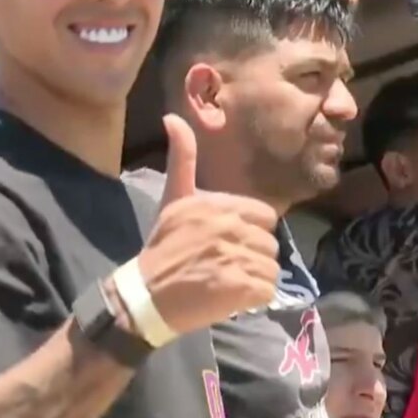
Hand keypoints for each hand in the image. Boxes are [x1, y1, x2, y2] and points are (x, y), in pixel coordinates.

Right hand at [134, 115, 280, 335]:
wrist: (145, 296)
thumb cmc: (163, 247)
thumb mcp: (172, 199)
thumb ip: (182, 159)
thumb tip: (172, 118)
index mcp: (216, 204)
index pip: (265, 216)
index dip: (252, 232)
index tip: (231, 243)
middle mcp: (227, 226)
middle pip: (270, 243)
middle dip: (254, 257)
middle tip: (226, 266)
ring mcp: (234, 257)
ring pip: (272, 268)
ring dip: (255, 280)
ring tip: (228, 283)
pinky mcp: (238, 288)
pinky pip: (267, 290)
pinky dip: (254, 300)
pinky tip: (232, 299)